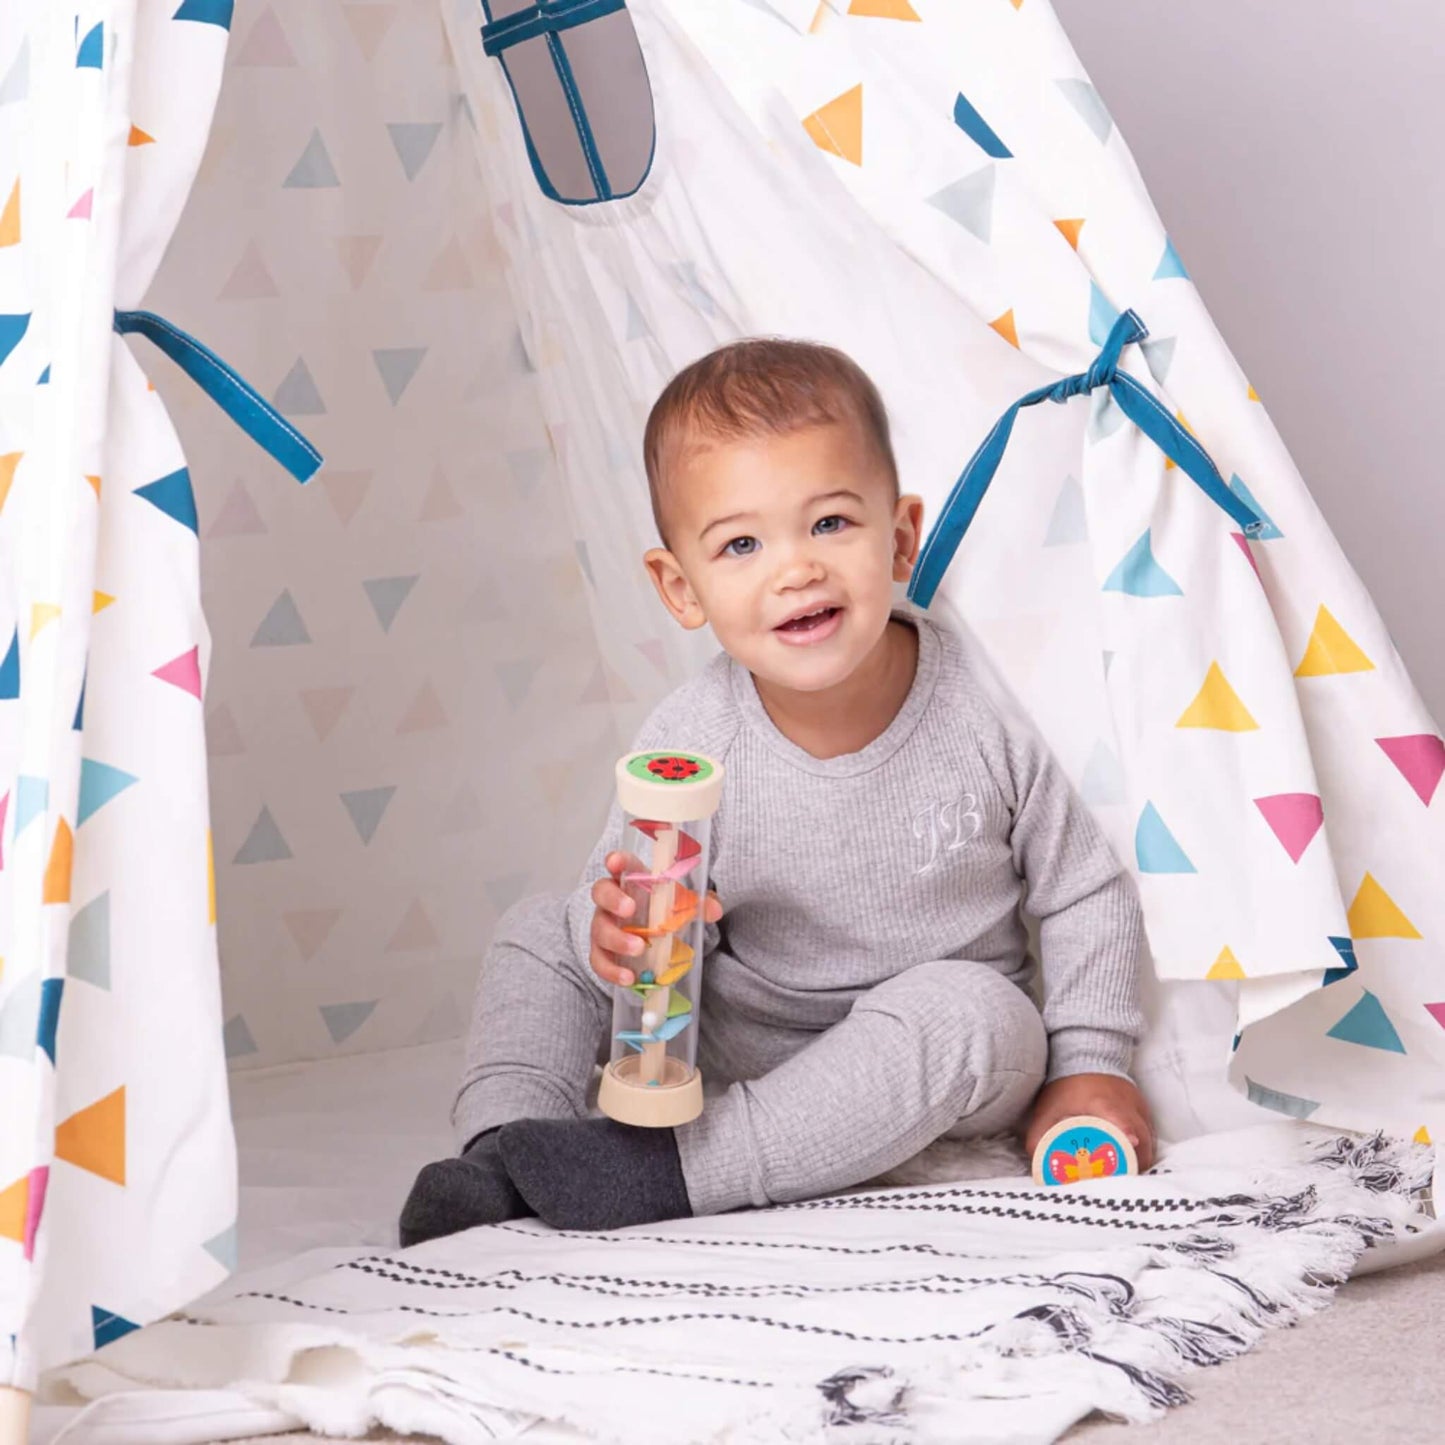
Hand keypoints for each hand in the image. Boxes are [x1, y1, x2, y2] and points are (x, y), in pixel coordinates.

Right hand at [588, 850, 723, 986]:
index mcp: (631, 881)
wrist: (650, 938)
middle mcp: (611, 901)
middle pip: (601, 893)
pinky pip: (599, 961)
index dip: (617, 861)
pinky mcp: (601, 952)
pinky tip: (628, 978)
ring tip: (639, 949)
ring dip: (617, 939)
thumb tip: (714, 909)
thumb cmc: (660, 911)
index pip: (621, 865)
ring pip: (599, 930)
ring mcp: (603, 926)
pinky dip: (612, 970)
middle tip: (629, 910)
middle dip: (613, 900)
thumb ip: (697, 904)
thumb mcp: (680, 905)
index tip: (616, 862)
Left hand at [1023, 1073, 1155, 1173]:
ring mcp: (1139, 1107)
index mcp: (1104, 1104)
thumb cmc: (1065, 1087)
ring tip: (1123, 1178)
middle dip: (1133, 1165)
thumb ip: (1039, 1137)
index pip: (1122, 1121)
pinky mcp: (1144, 1109)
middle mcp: (1128, 1105)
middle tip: (1118, 1184)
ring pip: (1149, 1141)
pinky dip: (1143, 1151)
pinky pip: (1150, 1135)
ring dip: (1139, 1161)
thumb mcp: (1047, 1110)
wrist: (1084, 1057)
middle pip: (1141, 1141)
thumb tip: (1039, 1168)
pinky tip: (1131, 1163)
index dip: (1127, 1134)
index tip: (1130, 1144)